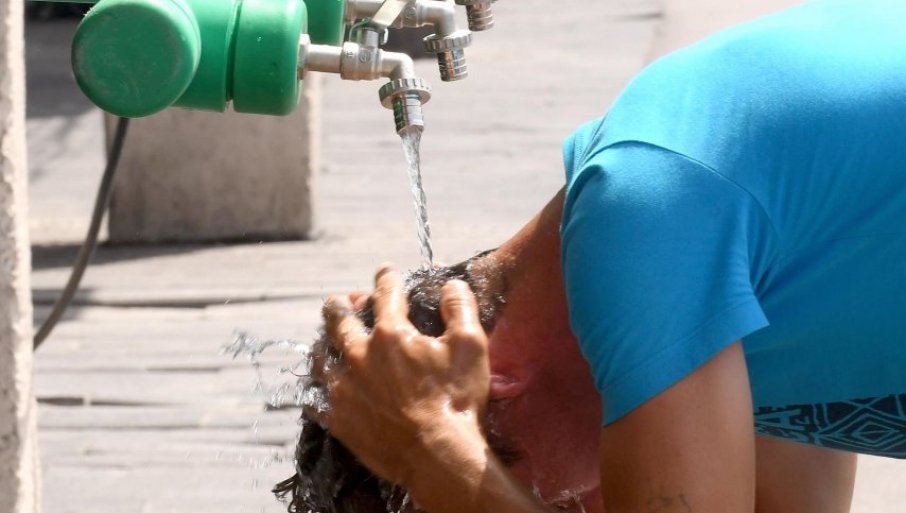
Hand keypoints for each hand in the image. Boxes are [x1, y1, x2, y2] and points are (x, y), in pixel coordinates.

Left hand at [319, 264, 491, 487]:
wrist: (438, 457)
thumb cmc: (458, 399)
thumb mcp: (470, 345)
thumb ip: (459, 307)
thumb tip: (451, 284)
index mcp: (391, 334)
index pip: (385, 294)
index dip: (387, 278)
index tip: (385, 271)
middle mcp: (360, 356)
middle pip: (339, 322)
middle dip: (339, 306)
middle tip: (336, 301)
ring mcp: (345, 389)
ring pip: (321, 359)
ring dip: (323, 345)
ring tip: (323, 342)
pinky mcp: (339, 420)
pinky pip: (316, 400)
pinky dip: (316, 390)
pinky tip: (318, 389)